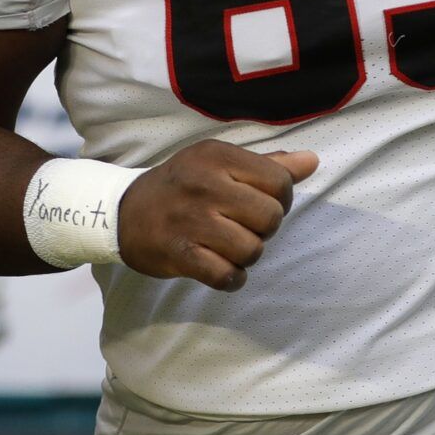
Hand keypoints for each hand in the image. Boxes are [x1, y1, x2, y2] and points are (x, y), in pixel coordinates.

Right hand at [116, 141, 316, 291]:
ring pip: (252, 250)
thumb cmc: (183, 184)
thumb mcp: (219, 163)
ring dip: (247, 255)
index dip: (281, 198)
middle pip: (271, 218)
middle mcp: (205, 184)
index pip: (280, 181)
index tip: (260, 203)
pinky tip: (221, 267)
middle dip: (265, 229)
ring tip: (230, 247)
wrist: (122, 211)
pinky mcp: (179, 254)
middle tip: (244, 227)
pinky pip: (226, 276)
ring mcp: (191, 220)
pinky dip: (231, 278)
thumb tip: (312, 161)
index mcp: (218, 155)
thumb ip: (268, 164)